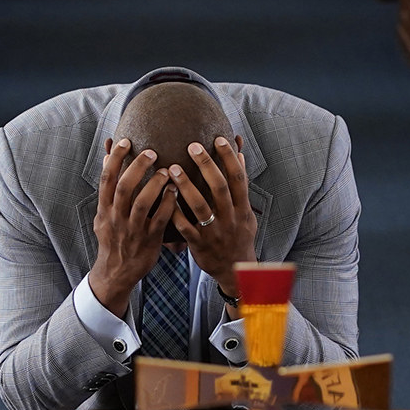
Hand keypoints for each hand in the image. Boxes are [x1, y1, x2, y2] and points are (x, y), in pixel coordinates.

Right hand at [89, 138, 175, 318]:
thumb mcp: (103, 213)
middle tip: (152, 152)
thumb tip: (107, 155)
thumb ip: (108, 186)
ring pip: (142, 202)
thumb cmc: (114, 237)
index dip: (115, 158)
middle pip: (124, 186)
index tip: (126, 141)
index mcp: (104, 209)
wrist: (116, 272)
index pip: (106, 178)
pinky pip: (159, 220)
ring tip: (167, 170)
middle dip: (137, 166)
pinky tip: (175, 192)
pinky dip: (168, 204)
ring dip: (155, 184)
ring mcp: (132, 229)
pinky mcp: (149, 240)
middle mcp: (116, 217)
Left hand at [170, 136, 257, 299]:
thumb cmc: (238, 236)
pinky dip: (174, 212)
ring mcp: (214, 232)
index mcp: (242, 208)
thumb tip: (240, 155)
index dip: (229, 158)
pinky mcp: (199, 244)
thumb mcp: (246, 212)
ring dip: (186, 186)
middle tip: (192, 146)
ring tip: (171, 168)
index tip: (218, 139)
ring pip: (200, 206)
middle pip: (219, 187)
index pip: (238, 178)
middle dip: (207, 165)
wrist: (235, 270)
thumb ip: (241, 186)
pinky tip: (163, 198)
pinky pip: (185, 227)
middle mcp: (230, 218)